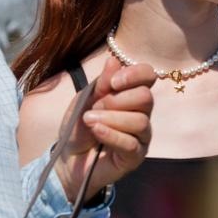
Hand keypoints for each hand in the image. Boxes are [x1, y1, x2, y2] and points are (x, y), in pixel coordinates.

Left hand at [56, 56, 153, 202]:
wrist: (68, 157)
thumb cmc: (79, 126)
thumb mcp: (85, 100)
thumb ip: (101, 83)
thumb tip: (114, 60)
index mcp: (131, 94)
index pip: (148, 76)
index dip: (135, 74)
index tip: (113, 83)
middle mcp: (142, 113)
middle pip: (146, 97)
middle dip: (116, 101)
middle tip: (95, 108)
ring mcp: (141, 136)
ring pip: (140, 121)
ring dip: (110, 119)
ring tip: (90, 121)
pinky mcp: (136, 156)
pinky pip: (132, 143)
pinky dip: (111, 134)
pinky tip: (97, 131)